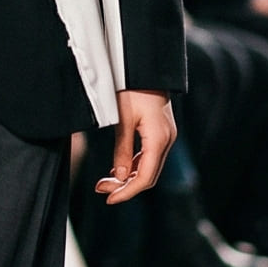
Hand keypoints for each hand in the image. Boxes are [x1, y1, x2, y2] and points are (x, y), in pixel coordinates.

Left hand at [95, 90, 176, 205]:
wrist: (145, 67)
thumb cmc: (132, 88)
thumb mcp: (123, 119)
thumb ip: (122, 150)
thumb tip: (120, 176)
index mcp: (159, 139)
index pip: (145, 178)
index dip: (126, 192)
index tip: (109, 199)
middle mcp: (167, 140)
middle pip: (148, 176)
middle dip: (125, 187)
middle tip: (101, 189)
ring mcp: (166, 136)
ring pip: (149, 168)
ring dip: (128, 177)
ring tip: (105, 180)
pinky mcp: (161, 132)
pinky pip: (150, 157)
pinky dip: (135, 165)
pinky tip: (119, 168)